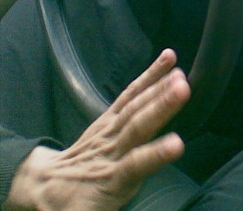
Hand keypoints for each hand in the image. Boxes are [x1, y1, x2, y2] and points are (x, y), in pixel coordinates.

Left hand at [6, 49, 189, 210]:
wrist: (45, 187)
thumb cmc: (75, 206)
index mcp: (110, 180)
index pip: (134, 165)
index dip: (154, 155)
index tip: (177, 144)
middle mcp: (110, 151)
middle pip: (136, 127)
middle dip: (159, 107)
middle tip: (183, 88)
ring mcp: (108, 131)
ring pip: (133, 108)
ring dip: (157, 89)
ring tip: (180, 75)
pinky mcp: (108, 118)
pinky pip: (129, 95)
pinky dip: (148, 76)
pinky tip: (169, 60)